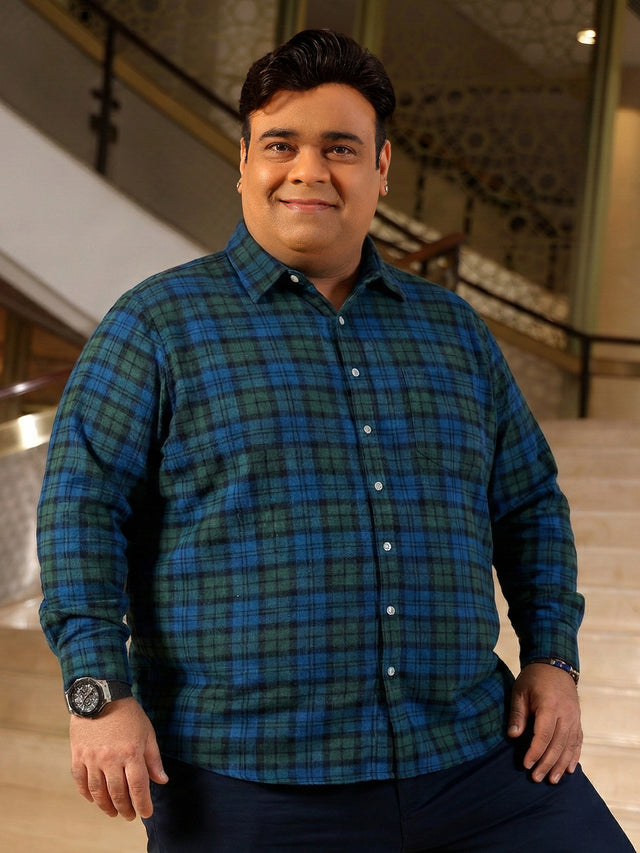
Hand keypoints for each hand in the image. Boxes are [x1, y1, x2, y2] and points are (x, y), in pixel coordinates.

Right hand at [70, 697, 167, 819]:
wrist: (101, 695)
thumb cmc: (128, 714)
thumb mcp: (147, 733)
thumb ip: (154, 759)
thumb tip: (162, 781)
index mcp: (131, 753)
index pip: (138, 787)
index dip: (143, 804)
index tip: (146, 813)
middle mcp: (111, 759)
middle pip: (118, 793)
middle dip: (125, 809)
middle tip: (129, 816)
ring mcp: (92, 758)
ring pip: (99, 792)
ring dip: (106, 806)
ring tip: (113, 812)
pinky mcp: (78, 756)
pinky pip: (81, 782)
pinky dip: (88, 794)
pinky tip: (94, 799)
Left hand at [508, 663, 582, 783]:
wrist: (554, 665)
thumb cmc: (533, 678)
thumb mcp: (520, 691)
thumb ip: (518, 714)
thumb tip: (513, 736)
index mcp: (550, 706)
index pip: (544, 735)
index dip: (535, 752)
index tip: (526, 764)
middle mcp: (566, 714)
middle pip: (557, 744)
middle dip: (547, 764)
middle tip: (536, 778)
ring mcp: (574, 717)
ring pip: (569, 746)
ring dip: (561, 765)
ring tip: (553, 780)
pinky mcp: (578, 719)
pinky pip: (578, 741)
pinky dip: (574, 756)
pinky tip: (570, 769)